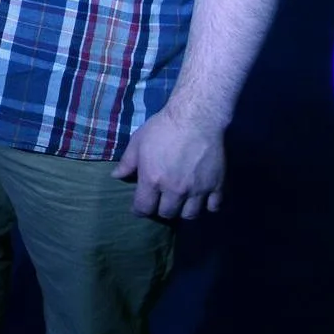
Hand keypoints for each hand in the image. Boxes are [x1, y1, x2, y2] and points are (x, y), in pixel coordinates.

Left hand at [111, 105, 224, 219]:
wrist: (195, 118)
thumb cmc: (162, 128)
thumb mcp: (138, 142)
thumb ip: (127, 162)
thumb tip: (116, 176)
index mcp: (153, 180)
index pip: (144, 208)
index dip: (139, 210)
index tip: (139, 208)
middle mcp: (175, 190)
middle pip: (167, 214)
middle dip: (161, 209)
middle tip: (161, 201)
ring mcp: (198, 189)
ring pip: (190, 215)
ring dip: (183, 210)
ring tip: (181, 202)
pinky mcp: (217, 185)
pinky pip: (214, 207)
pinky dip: (208, 206)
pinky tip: (203, 199)